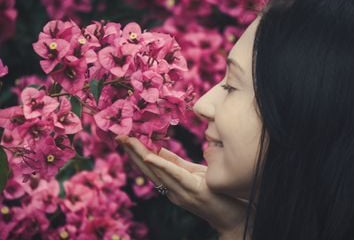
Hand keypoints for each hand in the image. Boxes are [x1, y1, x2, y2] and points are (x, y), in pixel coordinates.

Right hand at [115, 135, 247, 237]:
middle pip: (148, 169)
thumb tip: (159, 150)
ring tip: (128, 142)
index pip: (150, 167)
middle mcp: (172, 190)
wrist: (233, 218)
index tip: (124, 138)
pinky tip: (149, 157)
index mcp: (171, 185)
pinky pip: (175, 176)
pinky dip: (161, 166)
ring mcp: (181, 192)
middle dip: (132, 152)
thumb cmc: (215, 193)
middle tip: (119, 136)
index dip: (136, 153)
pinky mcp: (194, 191)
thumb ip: (176, 164)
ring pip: (157, 171)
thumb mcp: (193, 174)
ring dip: (140, 155)